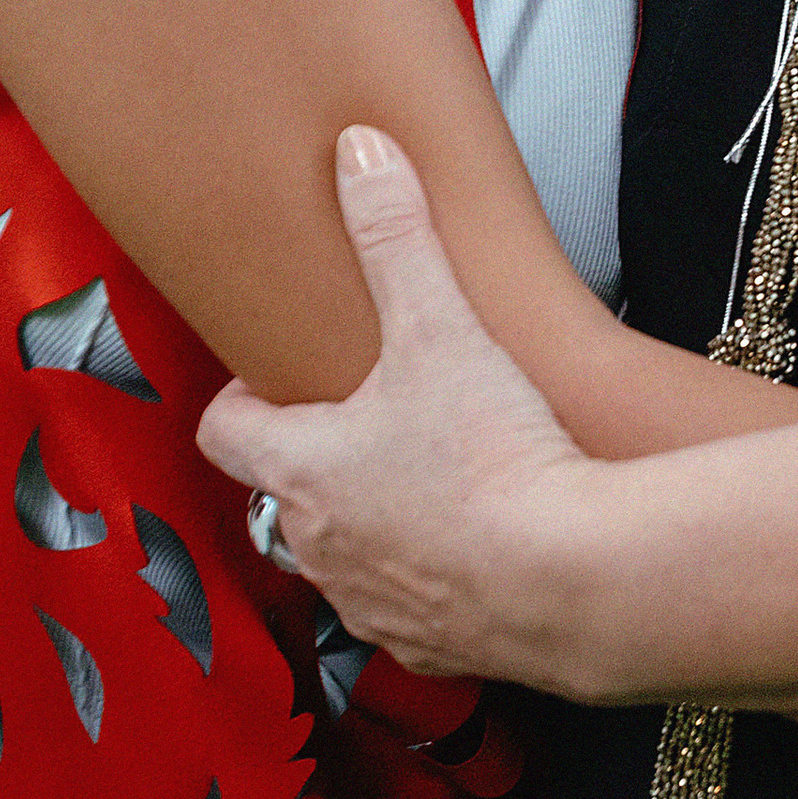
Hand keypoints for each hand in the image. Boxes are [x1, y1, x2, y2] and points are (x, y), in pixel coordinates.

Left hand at [199, 127, 583, 675]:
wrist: (571, 581)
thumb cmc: (491, 459)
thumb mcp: (439, 327)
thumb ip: (396, 236)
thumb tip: (359, 150)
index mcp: (300, 470)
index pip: (226, 432)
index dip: (245, 397)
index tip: (282, 374)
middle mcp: (318, 548)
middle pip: (286, 498)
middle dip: (320, 460)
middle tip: (374, 418)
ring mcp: (372, 606)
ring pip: (347, 560)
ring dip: (375, 525)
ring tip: (436, 483)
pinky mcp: (434, 648)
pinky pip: (412, 612)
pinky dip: (435, 582)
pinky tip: (485, 549)